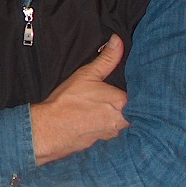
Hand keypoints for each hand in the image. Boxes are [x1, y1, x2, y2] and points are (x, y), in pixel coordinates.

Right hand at [30, 34, 128, 165]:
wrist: (49, 130)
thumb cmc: (68, 102)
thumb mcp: (88, 74)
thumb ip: (107, 59)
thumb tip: (118, 41)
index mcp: (122, 102)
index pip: (136, 96)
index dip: (129, 92)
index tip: (120, 90)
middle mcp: (121, 121)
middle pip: (129, 112)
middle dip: (121, 107)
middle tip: (106, 100)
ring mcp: (111, 135)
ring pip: (118, 124)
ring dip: (111, 118)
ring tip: (97, 110)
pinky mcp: (100, 145)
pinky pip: (106, 134)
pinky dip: (101, 128)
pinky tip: (91, 122)